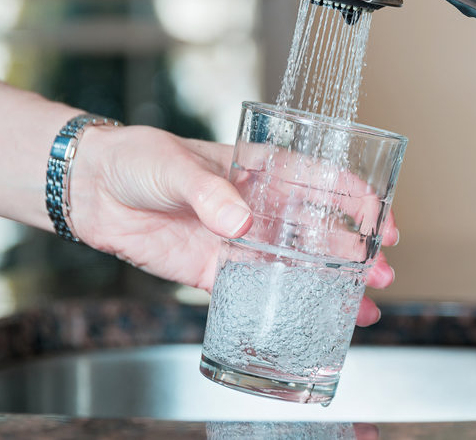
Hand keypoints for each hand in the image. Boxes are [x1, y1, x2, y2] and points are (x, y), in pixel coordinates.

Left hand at [68, 125, 396, 325]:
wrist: (93, 189)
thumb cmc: (140, 158)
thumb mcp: (176, 164)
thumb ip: (209, 192)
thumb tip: (239, 221)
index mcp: (262, 167)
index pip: (324, 181)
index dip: (359, 201)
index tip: (381, 222)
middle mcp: (261, 205)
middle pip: (321, 229)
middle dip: (357, 252)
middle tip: (382, 273)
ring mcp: (243, 239)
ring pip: (299, 265)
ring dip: (333, 284)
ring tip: (364, 306)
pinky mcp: (218, 269)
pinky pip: (260, 290)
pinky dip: (289, 305)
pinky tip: (316, 318)